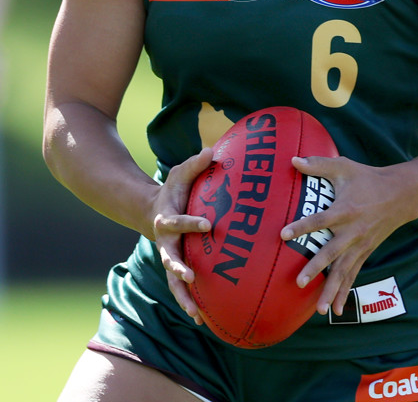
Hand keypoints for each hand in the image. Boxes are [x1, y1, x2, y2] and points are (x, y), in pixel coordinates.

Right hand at [151, 147, 213, 323]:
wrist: (153, 211)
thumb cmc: (173, 189)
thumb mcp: (180, 174)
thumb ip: (194, 164)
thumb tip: (211, 150)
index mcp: (166, 219)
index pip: (178, 222)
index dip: (191, 223)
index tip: (208, 224)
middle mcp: (165, 242)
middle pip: (169, 258)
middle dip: (179, 269)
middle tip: (191, 277)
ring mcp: (169, 257)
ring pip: (173, 281)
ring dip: (183, 296)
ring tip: (195, 314)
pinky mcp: (176, 268)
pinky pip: (181, 288)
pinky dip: (189, 302)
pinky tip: (201, 319)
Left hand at [280, 155, 407, 316]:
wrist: (401, 194)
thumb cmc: (367, 178)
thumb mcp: (344, 167)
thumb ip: (318, 164)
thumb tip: (292, 159)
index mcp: (345, 210)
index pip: (320, 220)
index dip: (302, 227)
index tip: (283, 235)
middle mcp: (353, 231)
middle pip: (332, 252)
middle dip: (316, 268)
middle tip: (299, 282)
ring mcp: (361, 245)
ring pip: (344, 270)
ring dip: (332, 289)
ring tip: (320, 310)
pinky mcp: (365, 252)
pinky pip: (353, 274)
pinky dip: (345, 292)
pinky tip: (336, 309)